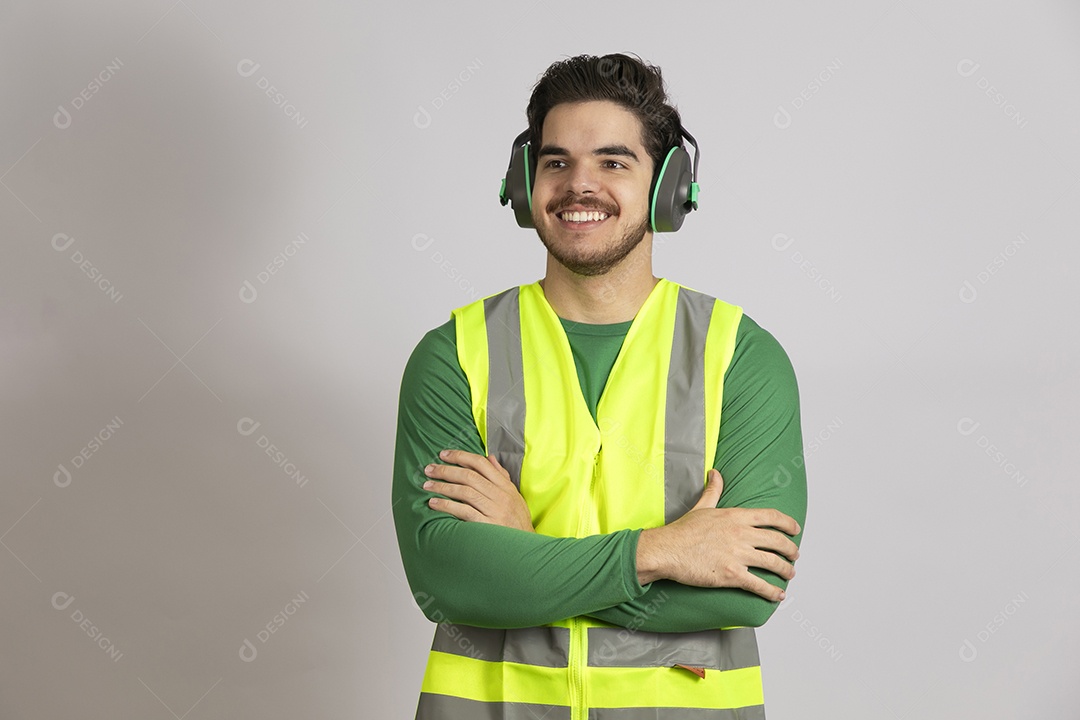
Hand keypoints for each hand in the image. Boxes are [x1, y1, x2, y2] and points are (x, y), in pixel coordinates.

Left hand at [422, 449, 534, 531]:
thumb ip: (502, 476)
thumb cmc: (517, 521)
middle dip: (446, 470)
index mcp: (505, 486)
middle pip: (469, 476)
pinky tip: (434, 504)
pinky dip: (447, 506)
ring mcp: (494, 510)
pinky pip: (464, 512)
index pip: (481, 463)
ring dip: (443, 487)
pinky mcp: (487, 525)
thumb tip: (490, 458)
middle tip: (429, 469)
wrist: (525, 548)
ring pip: (465, 492)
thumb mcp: (514, 496)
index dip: (460, 456)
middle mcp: (500, 495)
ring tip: (427, 486)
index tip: (443, 454)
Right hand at [636, 469, 799, 600]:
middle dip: (791, 549)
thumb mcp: (701, 507)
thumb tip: (715, 474)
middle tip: (795, 554)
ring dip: (786, 570)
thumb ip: (713, 490)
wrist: (667, 550)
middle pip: (777, 541)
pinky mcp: (731, 574)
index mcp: (735, 516)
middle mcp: (741, 534)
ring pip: (773, 563)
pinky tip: (778, 594)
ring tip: (790, 574)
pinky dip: (772, 591)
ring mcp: (737, 555)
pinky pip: (759, 584)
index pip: (771, 517)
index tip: (795, 529)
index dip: (787, 523)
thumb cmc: (682, 531)